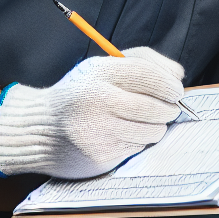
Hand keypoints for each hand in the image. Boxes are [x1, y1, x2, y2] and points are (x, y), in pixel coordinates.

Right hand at [0, 47, 185, 178]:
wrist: (40, 129)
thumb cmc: (79, 94)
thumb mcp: (102, 67)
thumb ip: (142, 61)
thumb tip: (178, 75)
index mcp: (97, 73)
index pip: (146, 75)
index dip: (168, 83)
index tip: (176, 90)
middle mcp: (95, 101)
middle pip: (154, 106)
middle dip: (169, 108)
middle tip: (168, 108)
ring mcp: (97, 131)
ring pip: (151, 130)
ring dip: (156, 126)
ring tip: (142, 121)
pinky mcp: (99, 155)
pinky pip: (137, 147)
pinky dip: (138, 140)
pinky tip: (121, 134)